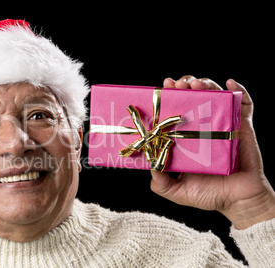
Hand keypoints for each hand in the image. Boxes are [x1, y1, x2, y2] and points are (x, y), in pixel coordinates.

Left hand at [150, 75, 274, 228]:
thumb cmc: (210, 194)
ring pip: (214, 96)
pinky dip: (238, 90)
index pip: (174, 111)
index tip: (161, 89)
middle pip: (193, 98)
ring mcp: (222, 125)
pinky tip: (230, 84)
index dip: (167, 98)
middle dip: (184, 86)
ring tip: (195, 83)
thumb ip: (162, 184)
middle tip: (176, 85)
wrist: (240, 200)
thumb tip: (150, 168)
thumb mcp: (179, 191)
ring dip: (205, 84)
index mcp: (185, 138)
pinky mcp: (241, 126)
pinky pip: (243, 103)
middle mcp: (202, 128)